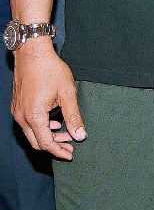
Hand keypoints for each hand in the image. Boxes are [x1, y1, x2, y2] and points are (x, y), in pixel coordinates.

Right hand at [11, 38, 85, 158]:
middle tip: (71, 147)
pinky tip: (55, 124)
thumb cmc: (50, 71)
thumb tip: (80, 135)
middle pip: (36, 142)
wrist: (32, 54)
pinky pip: (28, 124)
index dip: (59, 151)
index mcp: (34, 116)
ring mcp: (17, 112)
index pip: (46, 143)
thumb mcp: (68, 93)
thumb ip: (74, 116)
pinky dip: (42, 127)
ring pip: (32, 133)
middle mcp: (21, 117)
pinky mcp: (17, 106)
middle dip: (54, 147)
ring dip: (49, 136)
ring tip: (67, 135)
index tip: (71, 155)